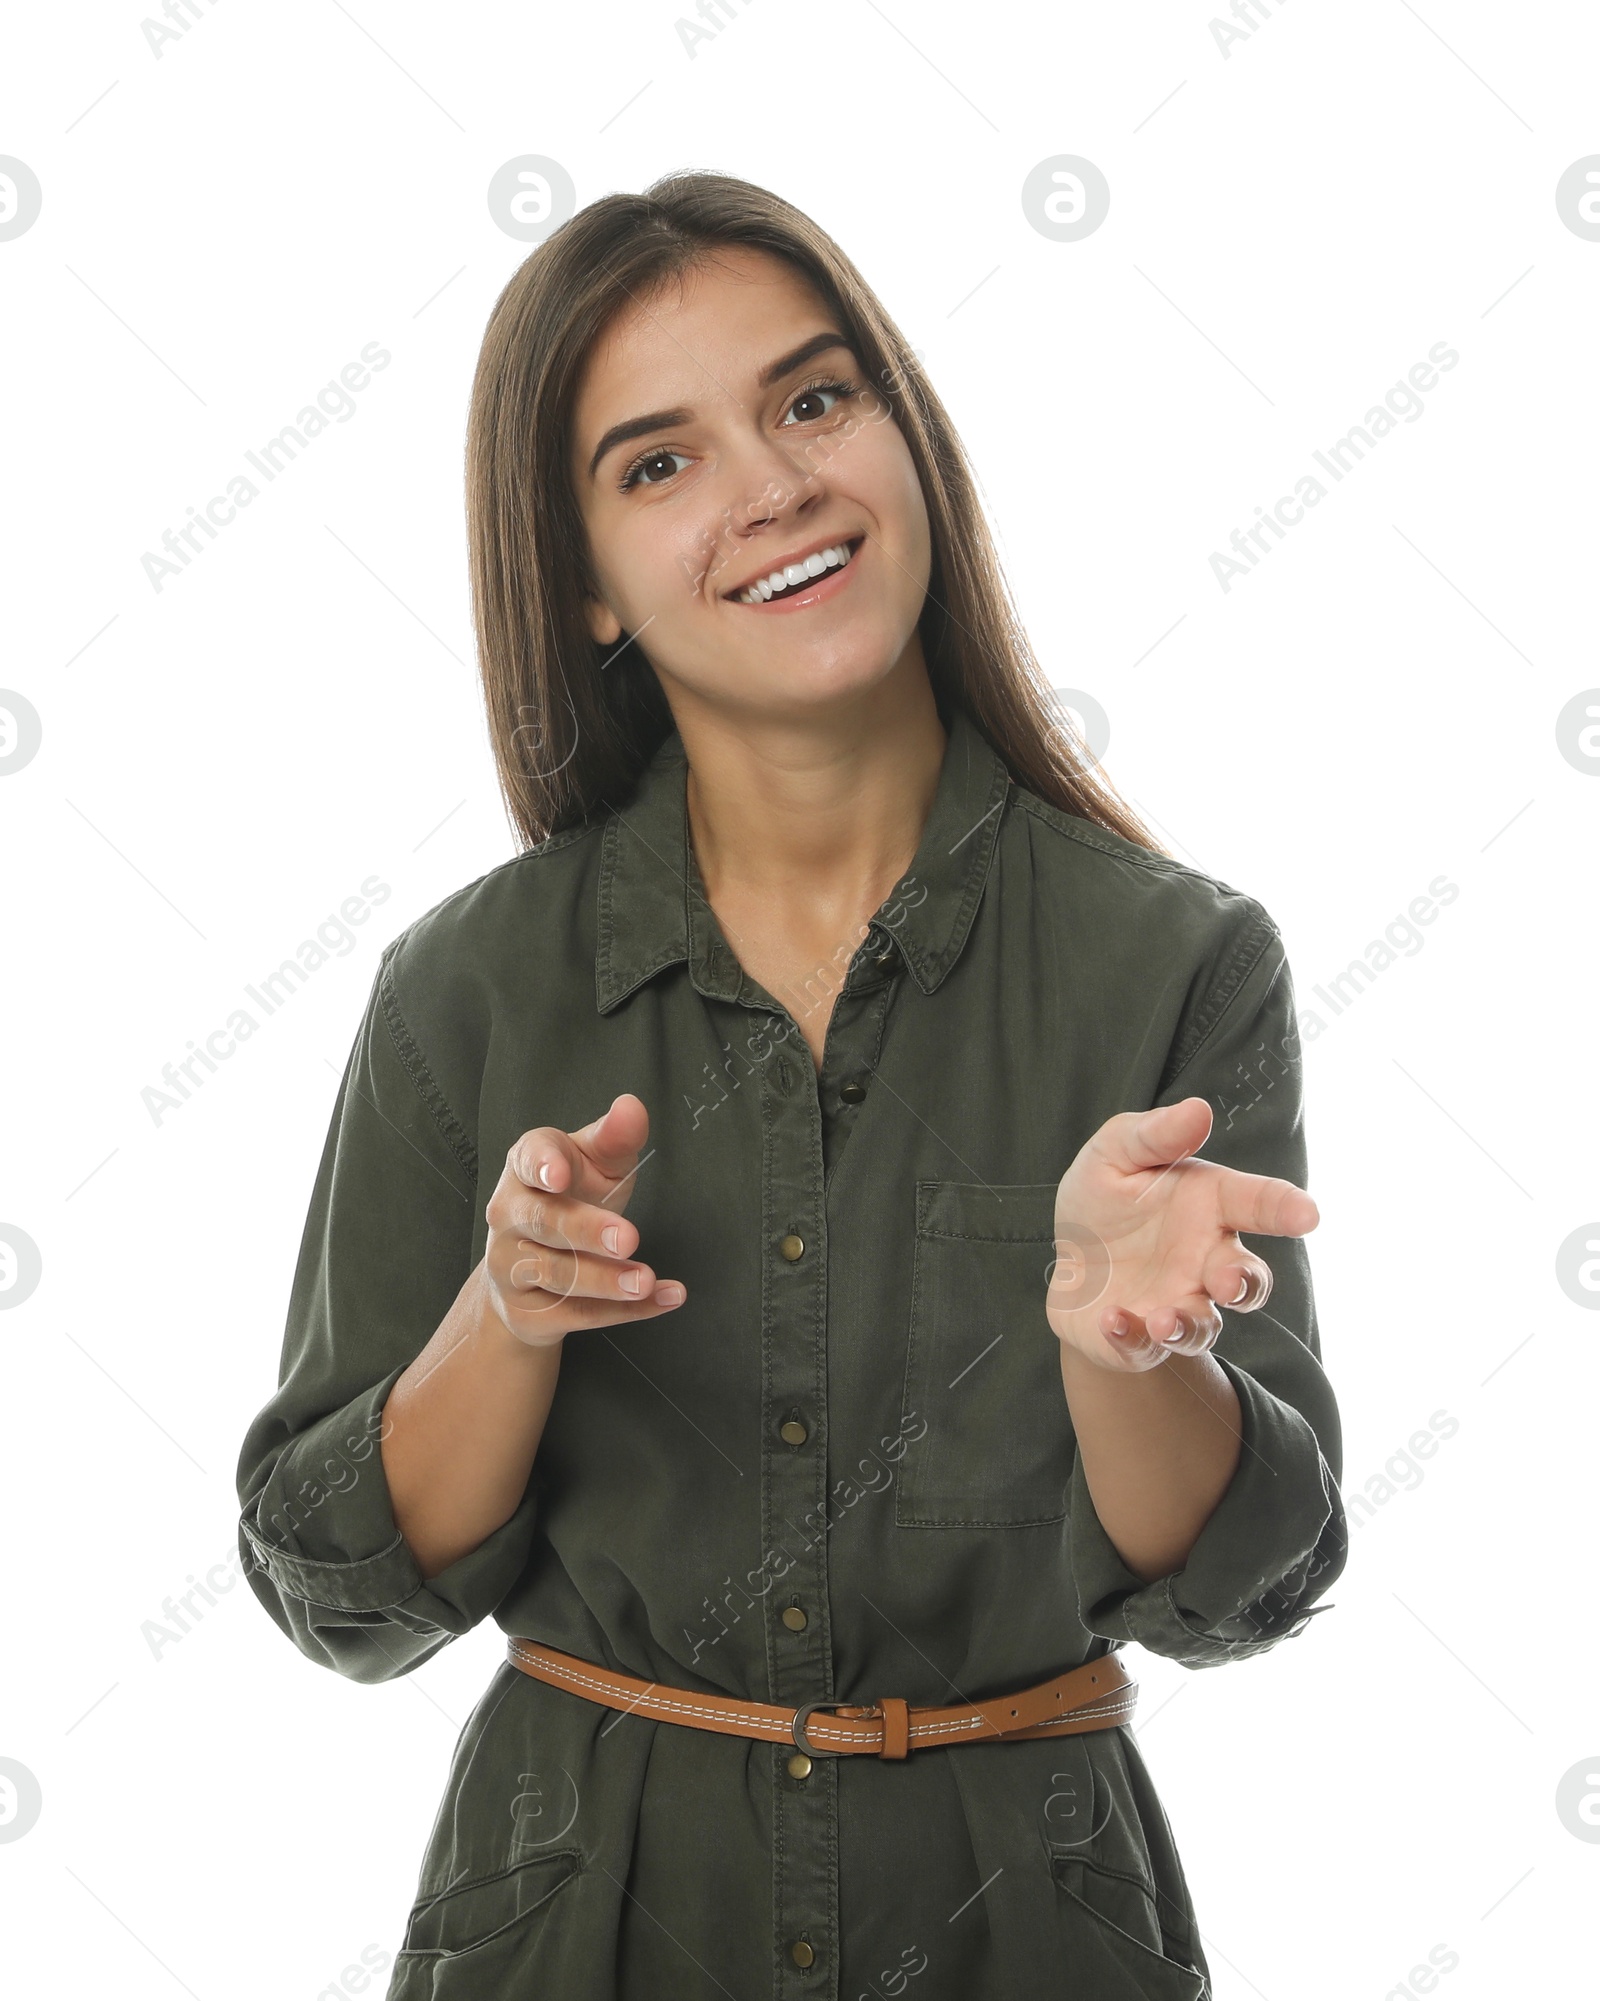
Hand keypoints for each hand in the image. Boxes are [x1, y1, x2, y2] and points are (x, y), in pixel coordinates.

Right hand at [480, 1093, 685, 1348]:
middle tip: (628, 1236)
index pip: (529, 1160)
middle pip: (546, 1222)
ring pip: (559, 1274)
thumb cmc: (571, 1199)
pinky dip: (624, 1310)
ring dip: (607, 1279)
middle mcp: (509, 1215)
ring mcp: (513, 1265)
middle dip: (586, 1230)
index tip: (561, 1174)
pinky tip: (664, 1297)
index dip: (544, 1166)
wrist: (526, 1274)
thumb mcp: (595, 1164)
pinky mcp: (528, 1310)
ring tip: (646, 1279)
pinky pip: (578, 1313)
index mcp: (526, 1167)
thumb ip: (614, 1138)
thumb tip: (632, 1107)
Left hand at [1045, 1096, 1316, 1372]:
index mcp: (1210, 1206)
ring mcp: (1178, 1303)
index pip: (1259, 1204)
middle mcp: (1205, 1261)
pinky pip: (1143, 1347)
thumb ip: (1155, 1135)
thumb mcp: (1115, 1154)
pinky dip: (1131, 1338)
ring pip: (1204, 1325)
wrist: (1069, 1261)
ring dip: (1189, 1324)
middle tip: (1226, 1280)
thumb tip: (1199, 1109)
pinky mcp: (1141, 1338)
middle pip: (1246, 1279)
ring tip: (1165, 1318)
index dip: (1285, 1208)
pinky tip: (1112, 1320)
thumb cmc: (1107, 1198)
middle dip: (1242, 1282)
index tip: (1308, 1214)